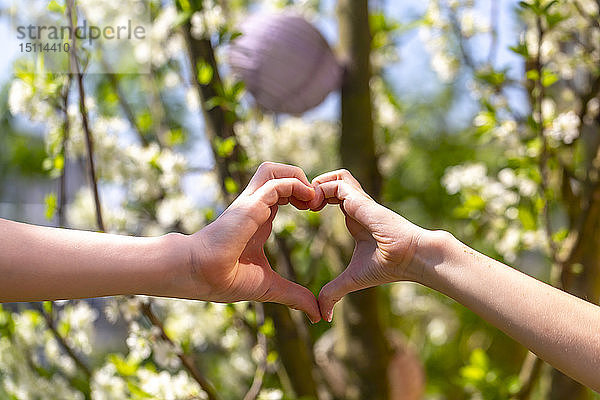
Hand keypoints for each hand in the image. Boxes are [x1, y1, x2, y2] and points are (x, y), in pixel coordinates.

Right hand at [178, 162, 320, 322]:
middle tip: (315, 204)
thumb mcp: (270, 286)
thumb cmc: (226, 279)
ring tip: (312, 199)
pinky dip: (295, 185)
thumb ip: (295, 296)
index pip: (281, 193)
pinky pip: (275, 181)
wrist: (202, 276)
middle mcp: (254, 206)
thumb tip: (318, 315)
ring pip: (274, 169)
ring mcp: (251, 203)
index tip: (315, 212)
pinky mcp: (250, 205)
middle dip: (301, 180)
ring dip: (297, 177)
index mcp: (258, 219)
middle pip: (277, 173)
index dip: (301, 196)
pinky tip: (308, 203)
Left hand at [309, 169, 426, 321]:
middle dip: (311, 189)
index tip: (301, 214)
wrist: (411, 258)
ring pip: (336, 177)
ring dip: (316, 185)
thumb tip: (322, 315)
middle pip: (331, 182)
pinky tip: (313, 206)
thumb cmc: (387, 266)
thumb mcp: (352, 279)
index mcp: (353, 217)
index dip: (313, 200)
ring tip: (306, 204)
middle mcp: (355, 206)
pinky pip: (339, 182)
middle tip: (299, 206)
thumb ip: (334, 291)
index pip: (331, 197)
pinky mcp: (361, 200)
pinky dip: (322, 188)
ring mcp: (359, 201)